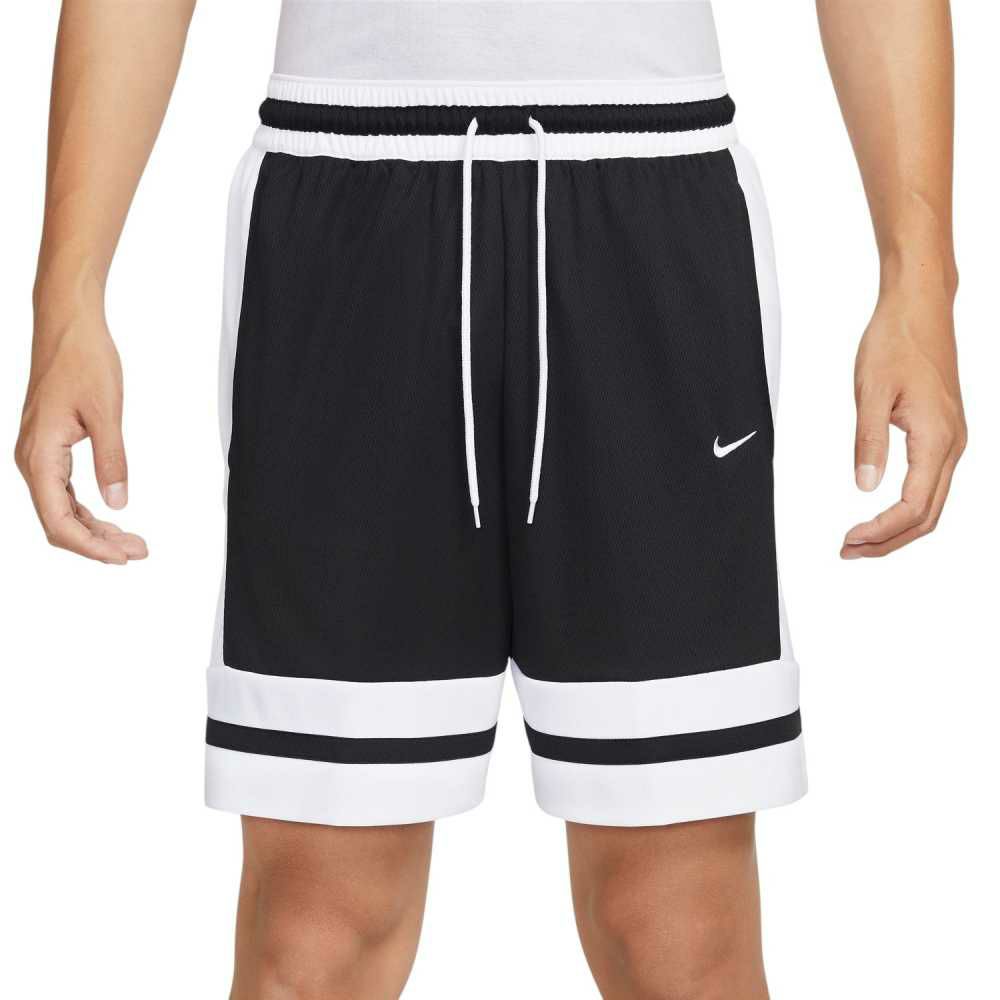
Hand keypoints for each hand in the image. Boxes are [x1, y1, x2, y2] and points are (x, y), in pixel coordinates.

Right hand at [15, 309, 147, 563]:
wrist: (68, 326)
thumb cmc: (84, 361)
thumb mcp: (106, 414)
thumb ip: (112, 460)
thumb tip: (118, 503)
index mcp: (40, 456)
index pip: (58, 521)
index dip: (89, 546)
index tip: (121, 558)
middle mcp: (32, 460)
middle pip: (59, 521)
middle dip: (98, 543)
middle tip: (138, 552)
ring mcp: (39, 455)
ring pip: (63, 509)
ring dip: (95, 529)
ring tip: (133, 541)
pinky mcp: (49, 447)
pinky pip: (65, 491)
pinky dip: (89, 509)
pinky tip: (112, 518)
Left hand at [841, 284, 965, 558]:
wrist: (919, 308)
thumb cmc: (897, 341)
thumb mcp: (871, 392)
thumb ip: (868, 442)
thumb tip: (863, 486)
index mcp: (937, 438)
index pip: (913, 507)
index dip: (881, 531)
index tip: (849, 539)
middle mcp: (953, 445)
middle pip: (928, 517)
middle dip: (888, 541)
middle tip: (849, 550)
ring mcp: (952, 441)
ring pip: (932, 505)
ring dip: (897, 528)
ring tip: (861, 539)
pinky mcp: (944, 434)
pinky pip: (932, 485)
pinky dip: (908, 509)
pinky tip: (882, 513)